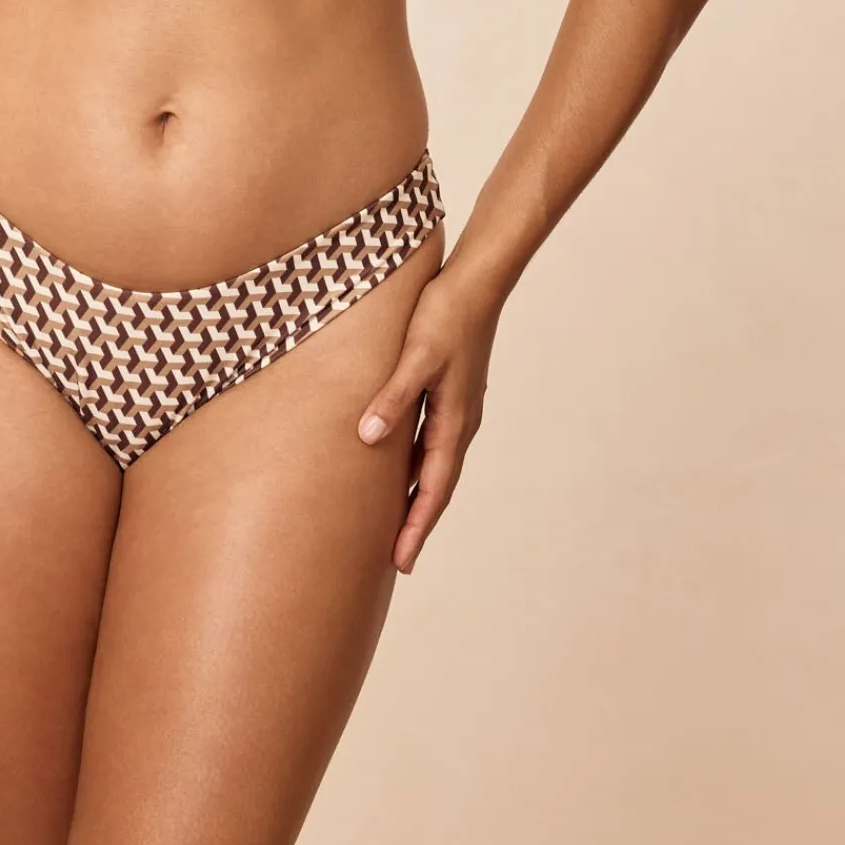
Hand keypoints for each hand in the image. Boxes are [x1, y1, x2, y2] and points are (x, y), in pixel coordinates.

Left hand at [357, 261, 501, 572]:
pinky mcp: (452, 393)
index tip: (401, 562)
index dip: (416, 526)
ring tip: (396, 524)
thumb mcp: (415, 356)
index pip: (433, 488)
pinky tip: (400, 466)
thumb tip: (368, 440)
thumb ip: (393, 397)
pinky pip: (433, 441)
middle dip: (417, 523)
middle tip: (396, 561)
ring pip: (436, 464)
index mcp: (454, 421)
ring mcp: (459, 408)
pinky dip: (418, 465)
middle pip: (437, 485)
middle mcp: (461, 422)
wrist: (477, 282)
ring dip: (418, 496)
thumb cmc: (445, 315)